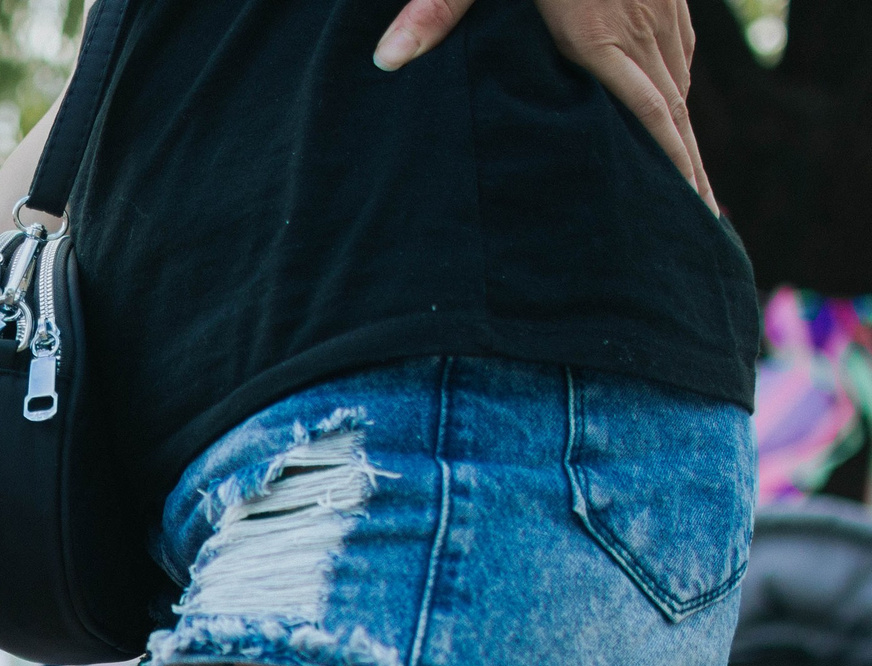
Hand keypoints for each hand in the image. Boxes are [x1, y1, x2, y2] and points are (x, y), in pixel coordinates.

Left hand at [375, 0, 715, 210]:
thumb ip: (434, 9)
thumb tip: (386, 60)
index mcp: (598, 29)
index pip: (645, 112)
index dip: (671, 165)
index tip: (689, 212)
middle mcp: (639, 23)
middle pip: (671, 111)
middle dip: (686, 170)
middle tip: (697, 227)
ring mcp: (657, 7)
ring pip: (678, 83)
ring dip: (685, 137)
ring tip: (689, 192)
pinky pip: (677, 54)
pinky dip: (677, 92)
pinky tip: (672, 115)